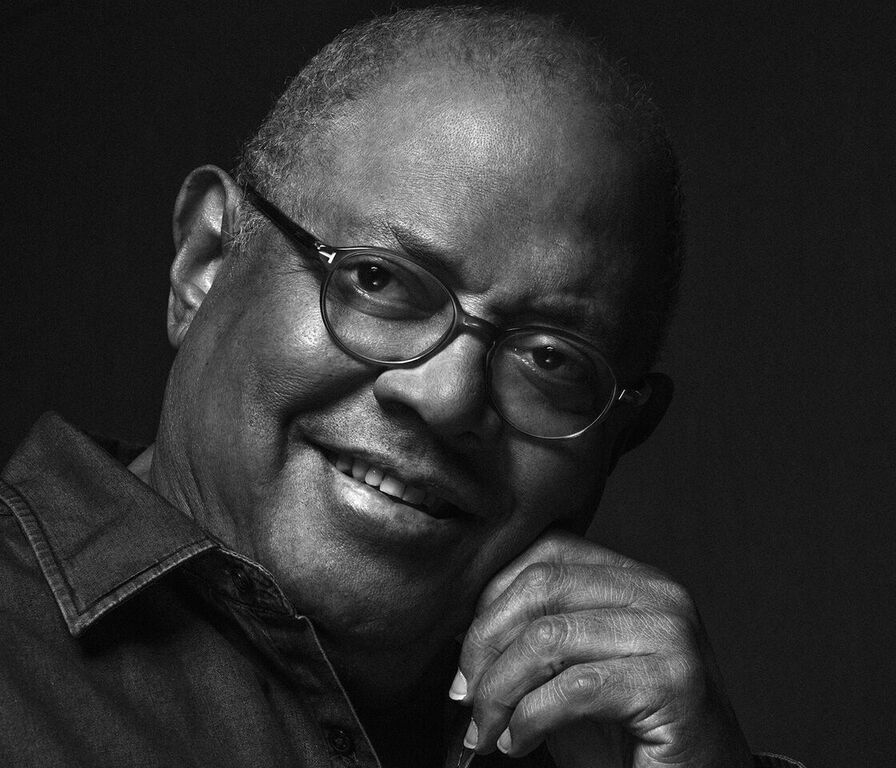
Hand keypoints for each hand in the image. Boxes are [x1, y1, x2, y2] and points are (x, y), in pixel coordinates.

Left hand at [451, 528, 752, 766]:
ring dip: (500, 690)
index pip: (546, 552)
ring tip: (486, 730)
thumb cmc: (626, 736)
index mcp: (633, 578)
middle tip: (465, 695)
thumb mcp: (569, 671)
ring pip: (550, 637)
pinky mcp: (674, 683)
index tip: (463, 653)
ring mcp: (670, 633)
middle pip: (541, 586)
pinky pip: (575, 687)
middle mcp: (658, 592)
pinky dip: (531, 718)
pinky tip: (519, 742)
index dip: (491, 597)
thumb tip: (462, 625)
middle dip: (486, 643)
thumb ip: (532, 637)